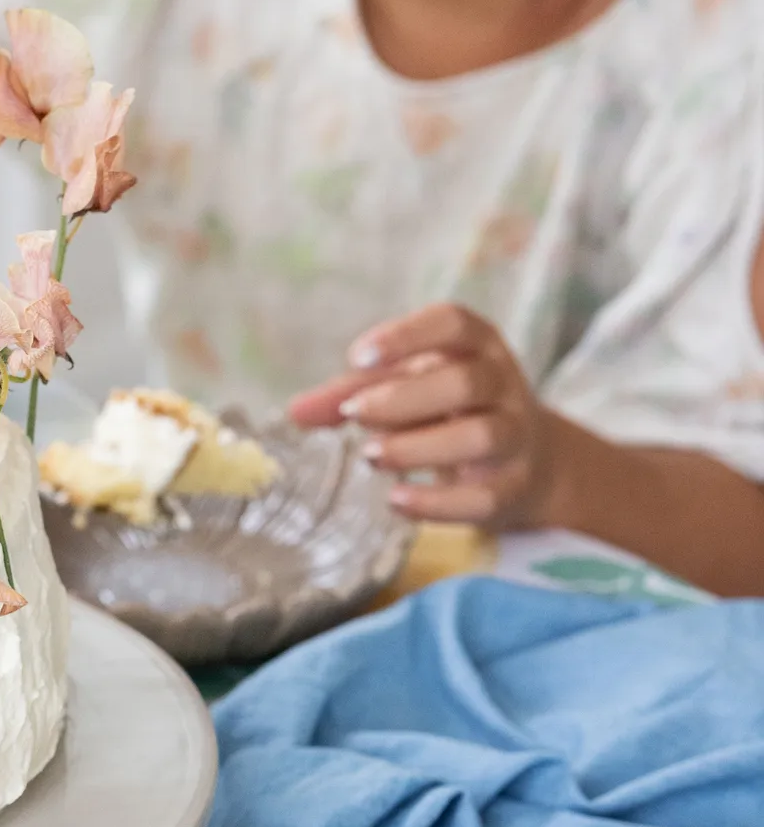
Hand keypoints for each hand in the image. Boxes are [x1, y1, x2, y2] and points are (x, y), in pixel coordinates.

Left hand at [287, 303, 566, 525]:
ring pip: (480, 436)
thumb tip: (295, 412)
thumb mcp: (409, 389)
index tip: (358, 358)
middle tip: (354, 415)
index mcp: (477, 347)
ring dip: (418, 447)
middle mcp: (504, 385)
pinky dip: (436, 503)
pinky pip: (481, 497)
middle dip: (403, 398)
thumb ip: (353, 393)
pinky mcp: (513, 488)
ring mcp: (515, 437)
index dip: (406, 335)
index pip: (454, 323)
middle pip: (466, 381)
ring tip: (372, 455)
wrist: (530, 464)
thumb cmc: (450, 413)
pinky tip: (396, 500)